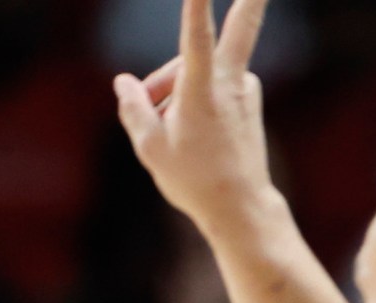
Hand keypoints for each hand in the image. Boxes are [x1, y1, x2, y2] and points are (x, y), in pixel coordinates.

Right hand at [112, 0, 274, 236]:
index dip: (197, 7)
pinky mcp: (249, 99)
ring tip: (165, 126)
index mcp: (202, 92)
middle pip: (240, 31)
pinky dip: (194, 96)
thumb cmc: (193, 179)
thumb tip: (124, 82)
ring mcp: (244, 90)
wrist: (241, 208)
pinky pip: (211, 84)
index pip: (196, 38)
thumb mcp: (150, 146)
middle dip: (251, 1)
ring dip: (177, 85)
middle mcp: (229, 84)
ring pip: (200, 68)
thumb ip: (134, 108)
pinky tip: (184, 127)